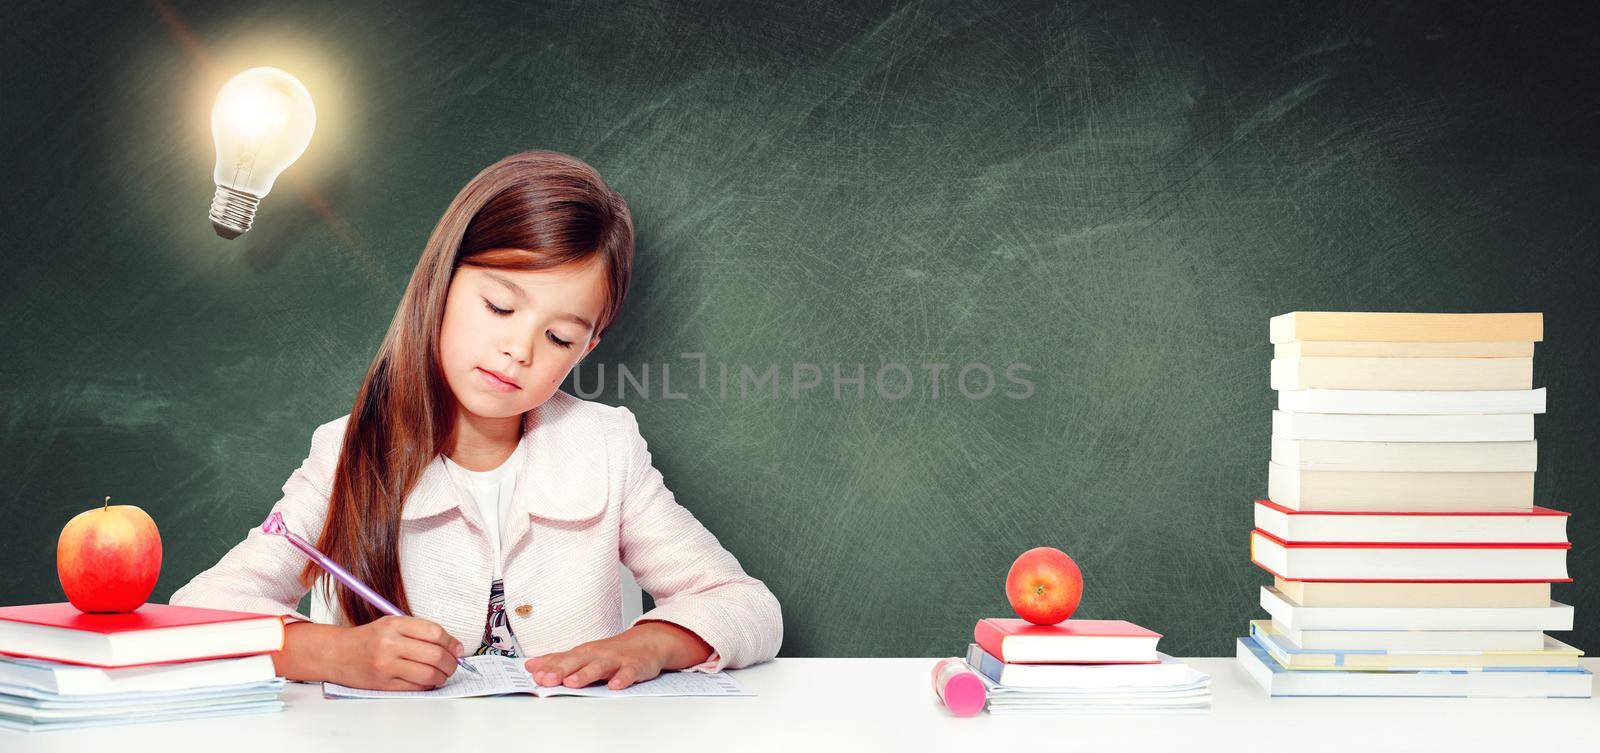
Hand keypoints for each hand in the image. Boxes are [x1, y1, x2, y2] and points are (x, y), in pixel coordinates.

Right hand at [327, 615, 464, 690]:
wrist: (337, 654)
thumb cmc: (369, 638)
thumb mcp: (392, 624)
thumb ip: (421, 632)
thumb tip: (454, 647)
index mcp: (394, 624)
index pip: (434, 633)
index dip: (452, 642)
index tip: (457, 649)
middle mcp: (389, 644)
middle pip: (435, 655)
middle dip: (451, 663)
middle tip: (454, 665)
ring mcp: (385, 665)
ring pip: (428, 674)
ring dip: (442, 676)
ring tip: (442, 674)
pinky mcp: (383, 684)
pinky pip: (416, 687)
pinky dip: (427, 685)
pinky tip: (427, 681)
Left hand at [524, 621, 711, 690]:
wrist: (647, 642)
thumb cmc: (611, 652)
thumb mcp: (583, 655)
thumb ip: (557, 661)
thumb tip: (530, 665)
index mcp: (583, 653)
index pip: (562, 659)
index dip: (547, 667)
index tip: (532, 674)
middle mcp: (597, 654)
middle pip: (577, 662)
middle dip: (561, 670)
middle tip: (546, 679)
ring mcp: (616, 660)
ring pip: (600, 667)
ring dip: (586, 674)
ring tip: (572, 683)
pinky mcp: (635, 667)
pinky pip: (628, 673)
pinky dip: (622, 679)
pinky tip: (614, 686)